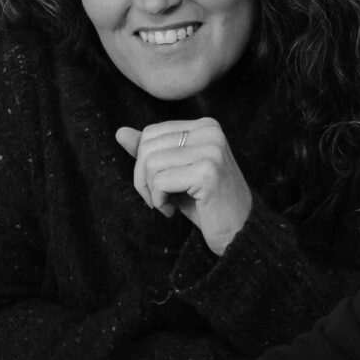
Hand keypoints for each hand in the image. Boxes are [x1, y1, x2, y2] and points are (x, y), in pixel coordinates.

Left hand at [115, 119, 252, 255]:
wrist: (239, 233)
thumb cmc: (206, 204)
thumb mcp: (175, 173)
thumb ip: (149, 152)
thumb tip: (120, 132)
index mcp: (205, 126)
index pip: (151, 133)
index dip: (143, 163)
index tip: (157, 186)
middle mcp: (210, 132)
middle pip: (147, 146)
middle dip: (142, 178)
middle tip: (157, 200)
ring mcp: (211, 150)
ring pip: (150, 163)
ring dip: (150, 192)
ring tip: (167, 205)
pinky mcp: (207, 171)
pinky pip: (160, 181)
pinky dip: (158, 200)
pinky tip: (172, 211)